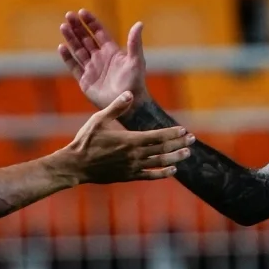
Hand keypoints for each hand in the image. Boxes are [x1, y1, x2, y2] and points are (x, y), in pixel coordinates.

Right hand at [58, 9, 148, 109]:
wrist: (128, 103)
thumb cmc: (135, 82)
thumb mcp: (136, 60)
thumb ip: (135, 43)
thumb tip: (139, 24)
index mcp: (111, 51)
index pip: (98, 32)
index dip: (90, 22)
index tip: (81, 12)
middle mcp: (100, 58)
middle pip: (85, 38)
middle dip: (77, 27)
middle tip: (68, 15)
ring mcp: (92, 69)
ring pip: (78, 50)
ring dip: (71, 38)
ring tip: (63, 26)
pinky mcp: (85, 81)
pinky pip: (74, 67)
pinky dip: (67, 57)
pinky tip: (61, 47)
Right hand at [62, 92, 192, 183]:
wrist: (75, 165)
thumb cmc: (86, 140)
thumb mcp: (99, 119)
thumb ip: (116, 107)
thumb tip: (130, 93)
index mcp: (130, 140)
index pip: (158, 136)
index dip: (173, 133)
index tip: (184, 130)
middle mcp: (135, 155)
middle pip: (163, 149)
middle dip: (179, 144)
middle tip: (192, 140)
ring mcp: (132, 167)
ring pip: (160, 163)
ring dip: (175, 158)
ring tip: (187, 154)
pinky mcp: (128, 176)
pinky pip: (150, 176)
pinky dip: (162, 173)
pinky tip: (172, 171)